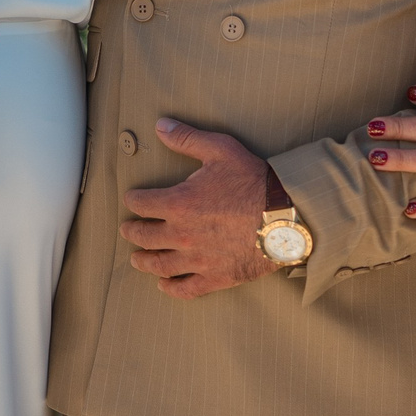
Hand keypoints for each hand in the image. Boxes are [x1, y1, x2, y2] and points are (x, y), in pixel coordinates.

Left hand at [119, 119, 273, 299]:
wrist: (287, 216)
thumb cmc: (254, 181)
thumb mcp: (221, 150)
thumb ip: (187, 139)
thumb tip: (160, 126)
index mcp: (178, 203)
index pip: (140, 203)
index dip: (133, 199)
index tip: (133, 199)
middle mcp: (182, 235)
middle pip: (142, 236)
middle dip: (131, 231)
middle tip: (128, 229)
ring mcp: (197, 259)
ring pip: (158, 265)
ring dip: (143, 261)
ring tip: (137, 258)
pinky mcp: (215, 277)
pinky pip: (184, 289)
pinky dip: (170, 288)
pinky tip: (164, 284)